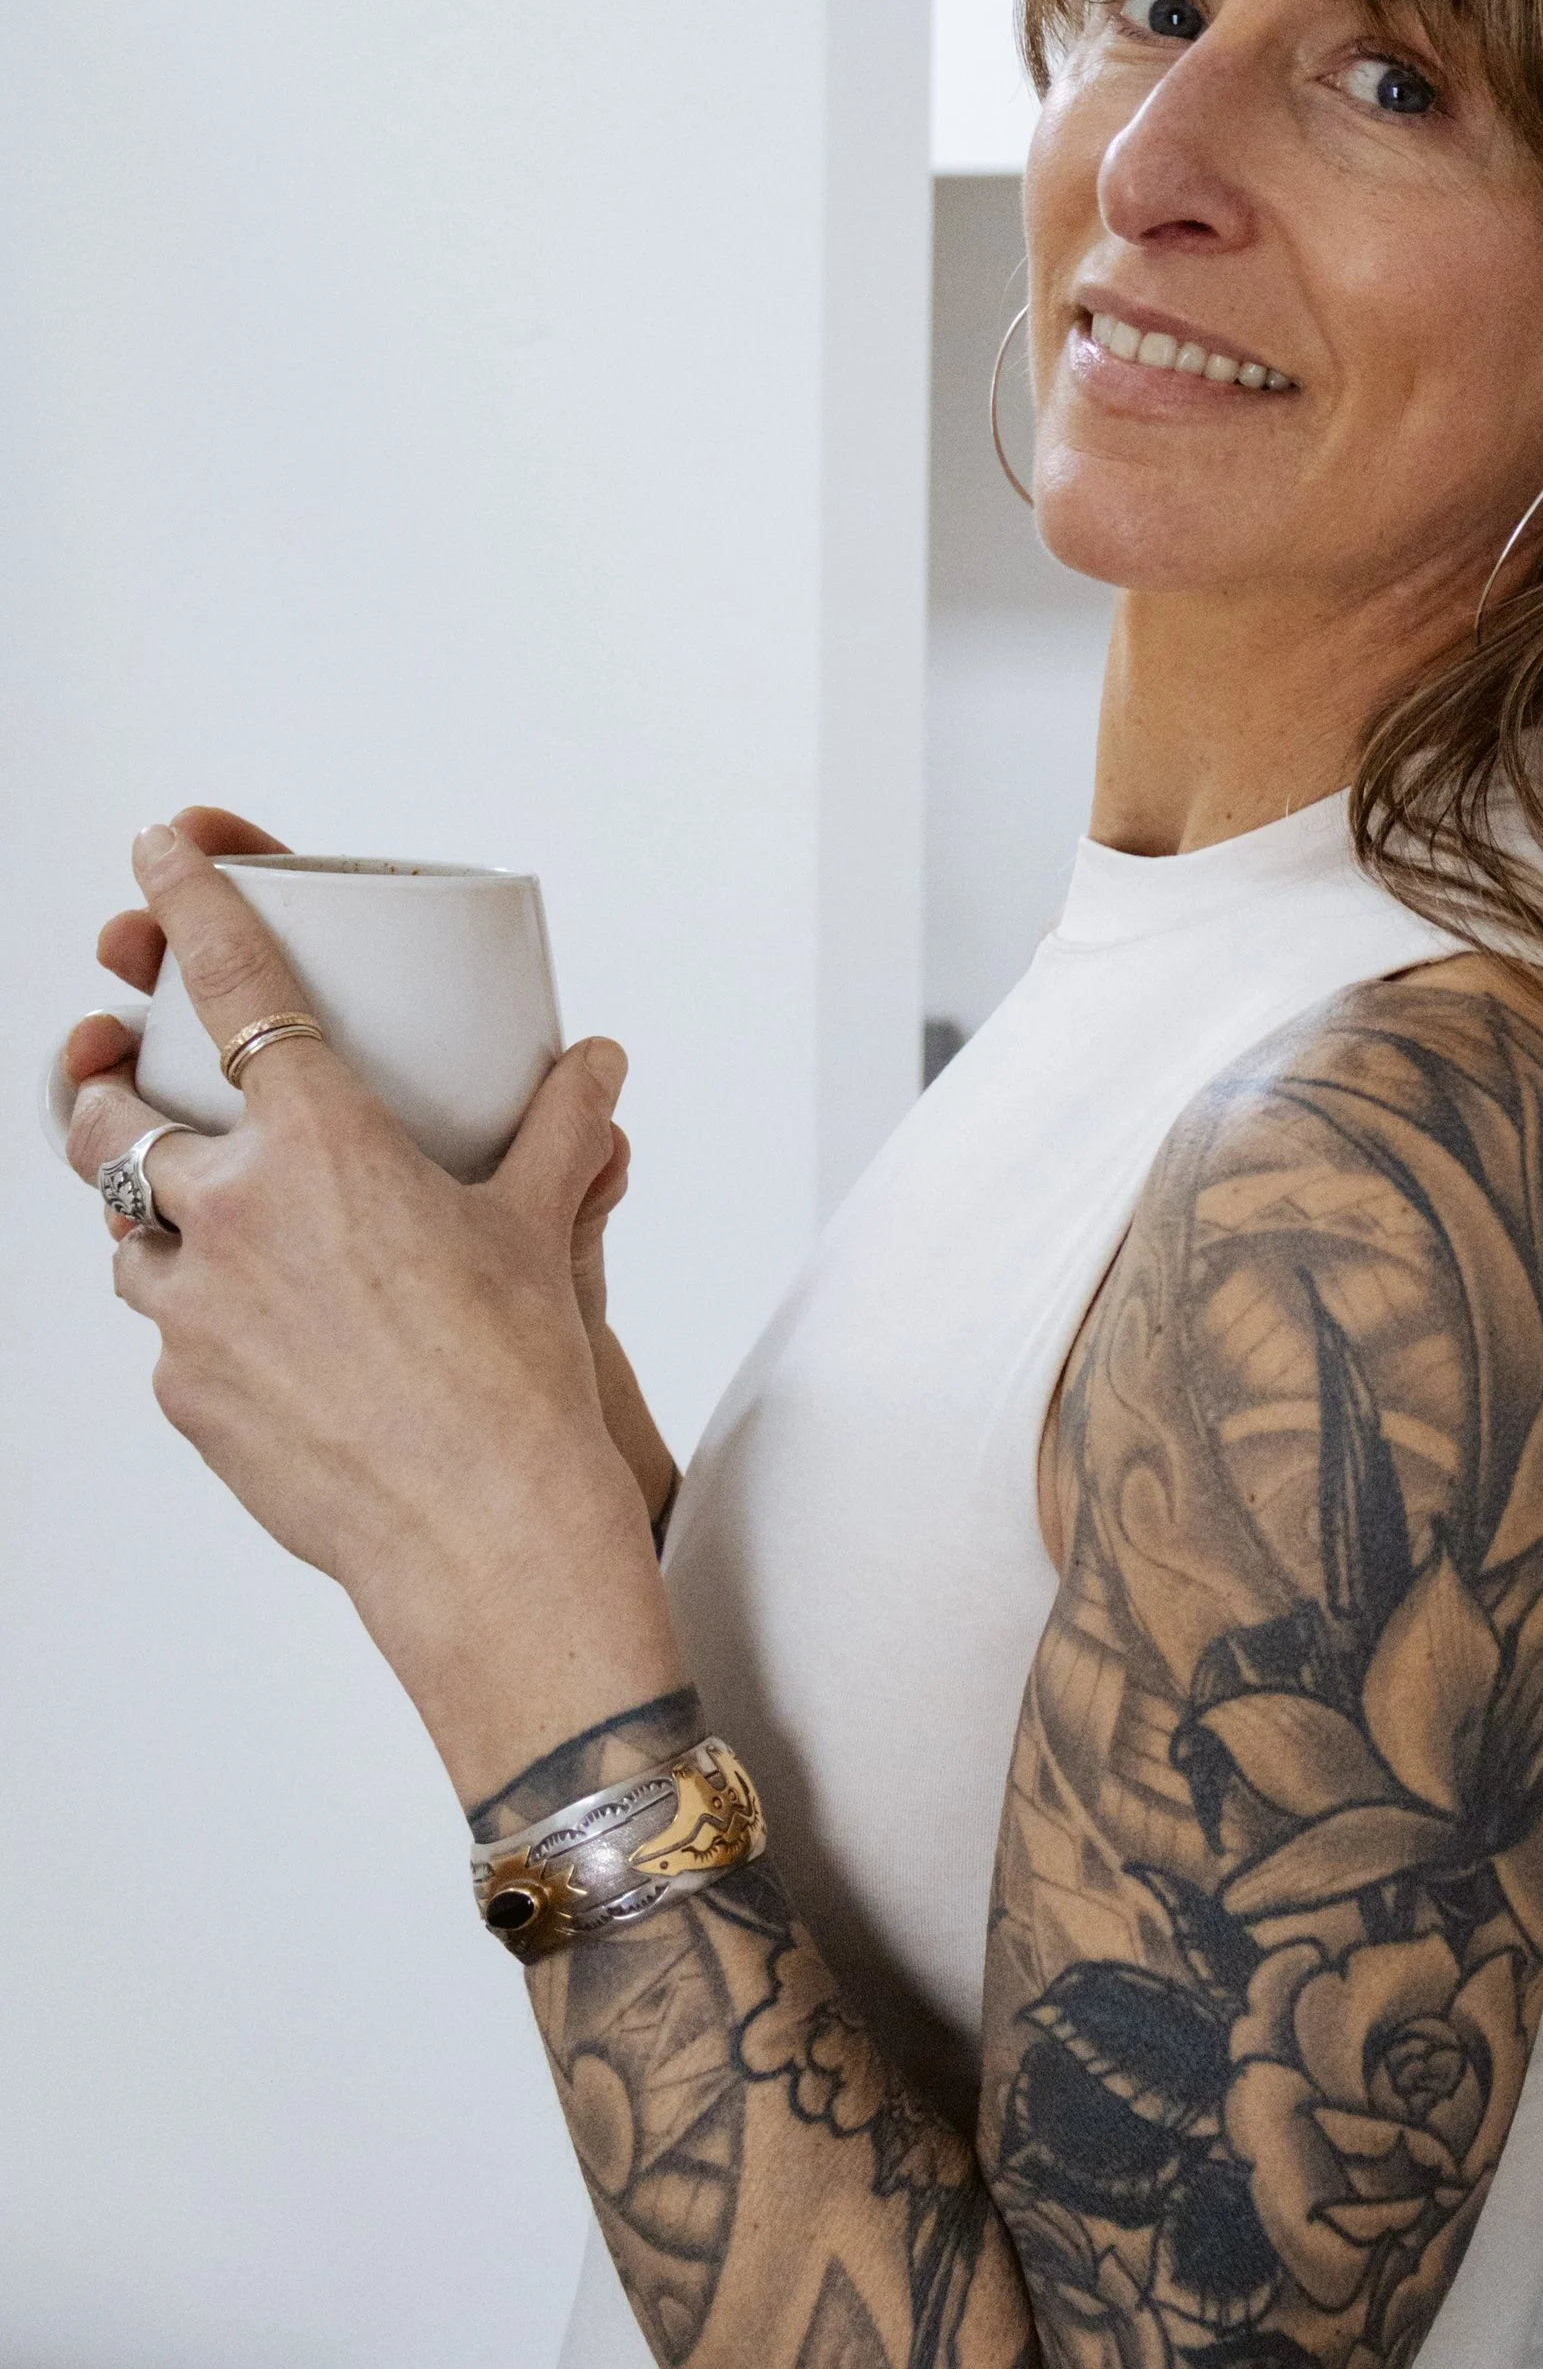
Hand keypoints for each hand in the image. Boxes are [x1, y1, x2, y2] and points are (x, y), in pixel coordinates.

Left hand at [61, 823, 680, 1799]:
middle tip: (112, 1051)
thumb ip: (561, 1131)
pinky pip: (163, 1327)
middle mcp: (231, 1215)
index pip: (232, 985)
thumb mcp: (544, 1229)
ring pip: (120, 1228)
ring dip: (141, 1201)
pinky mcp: (181, 1397)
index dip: (189, 900)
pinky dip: (191, 1305)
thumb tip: (597, 1068)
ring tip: (188, 1201)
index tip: (155, 852)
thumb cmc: (519, 1375)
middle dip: (99, 1075)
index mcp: (320, 1144)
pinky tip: (253, 1323)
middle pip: (109, 1115)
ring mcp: (190, 1314)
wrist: (481, 1536)